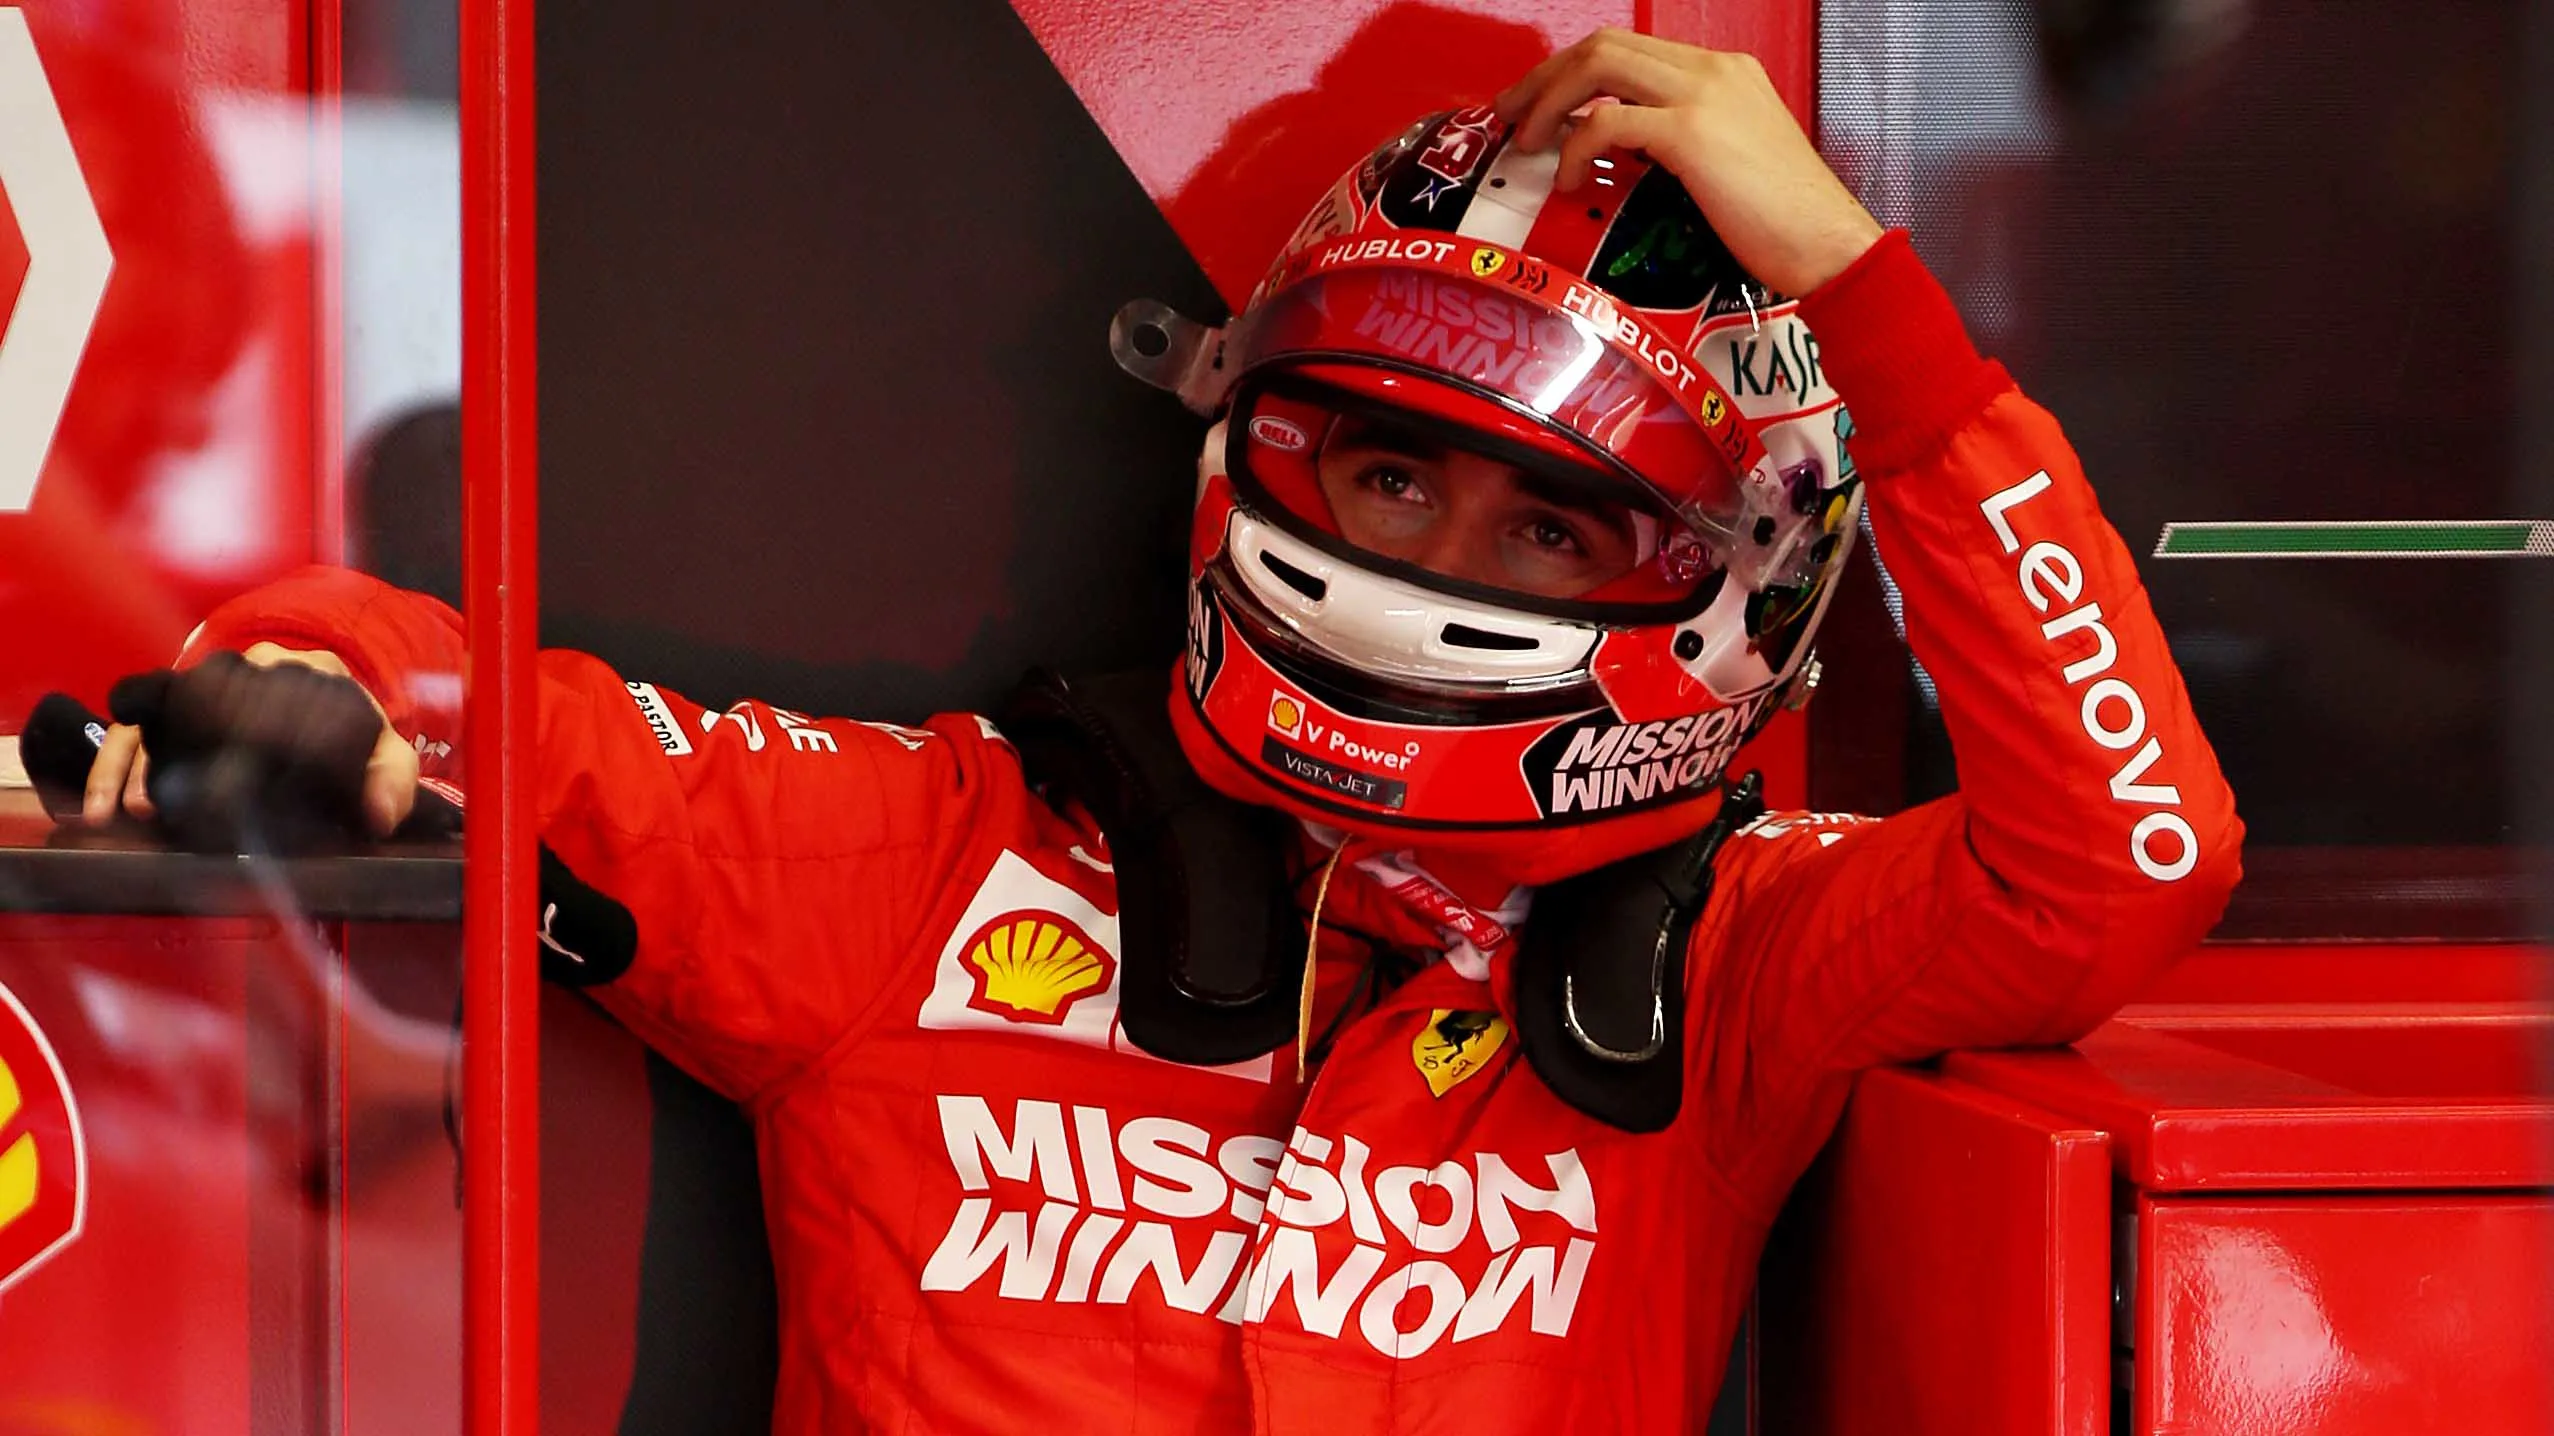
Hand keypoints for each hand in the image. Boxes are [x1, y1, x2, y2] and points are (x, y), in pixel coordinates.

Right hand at [82, 642, 420, 837]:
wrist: (340, 717)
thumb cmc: (360, 737)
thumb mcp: (386, 754)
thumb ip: (391, 780)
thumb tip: (378, 814)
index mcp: (300, 673)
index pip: (256, 693)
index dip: (231, 736)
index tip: (215, 782)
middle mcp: (246, 672)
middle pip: (190, 706)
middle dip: (161, 759)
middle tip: (151, 807)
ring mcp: (206, 692)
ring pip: (153, 719)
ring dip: (125, 766)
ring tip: (120, 812)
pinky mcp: (178, 712)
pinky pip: (134, 728)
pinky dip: (112, 765)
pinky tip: (100, 805)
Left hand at [1494, 29, 1883, 296]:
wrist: (1830, 244)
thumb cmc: (1785, 222)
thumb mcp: (1729, 162)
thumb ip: (1678, 142)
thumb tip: (1622, 149)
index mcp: (1722, 72)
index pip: (1628, 50)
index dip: (1571, 72)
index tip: (1539, 105)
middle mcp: (1710, 70)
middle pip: (1603, 45)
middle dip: (1545, 78)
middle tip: (1511, 115)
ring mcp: (1702, 95)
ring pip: (1598, 67)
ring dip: (1548, 102)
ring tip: (1526, 142)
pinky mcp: (1691, 133)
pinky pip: (1607, 123)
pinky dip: (1575, 149)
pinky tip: (1568, 180)